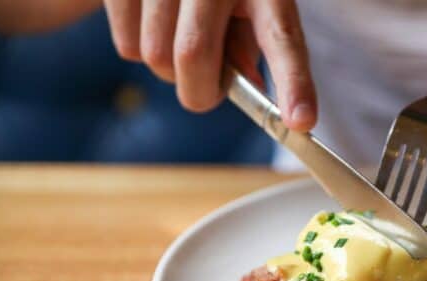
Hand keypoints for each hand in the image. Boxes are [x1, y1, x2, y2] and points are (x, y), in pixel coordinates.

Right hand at [104, 0, 315, 129]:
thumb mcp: (250, 4)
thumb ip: (251, 46)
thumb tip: (251, 89)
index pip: (281, 35)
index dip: (294, 82)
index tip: (300, 122)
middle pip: (193, 54)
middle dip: (202, 91)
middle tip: (211, 87)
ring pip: (154, 56)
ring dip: (171, 70)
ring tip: (182, 37)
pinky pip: (127, 47)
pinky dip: (141, 50)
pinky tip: (155, 23)